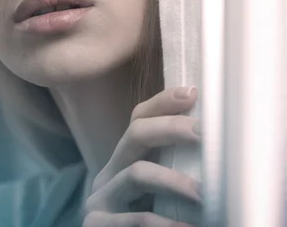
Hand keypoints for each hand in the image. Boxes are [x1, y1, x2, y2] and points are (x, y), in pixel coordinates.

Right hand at [82, 86, 200, 226]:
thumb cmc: (142, 224)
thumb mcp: (155, 194)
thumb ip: (168, 169)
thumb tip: (212, 146)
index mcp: (122, 161)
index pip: (138, 118)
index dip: (163, 102)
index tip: (194, 94)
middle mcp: (107, 173)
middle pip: (134, 134)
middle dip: (171, 128)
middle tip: (205, 135)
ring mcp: (98, 199)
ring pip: (136, 174)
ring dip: (174, 180)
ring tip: (204, 195)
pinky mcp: (95, 226)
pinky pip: (133, 221)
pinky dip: (163, 225)